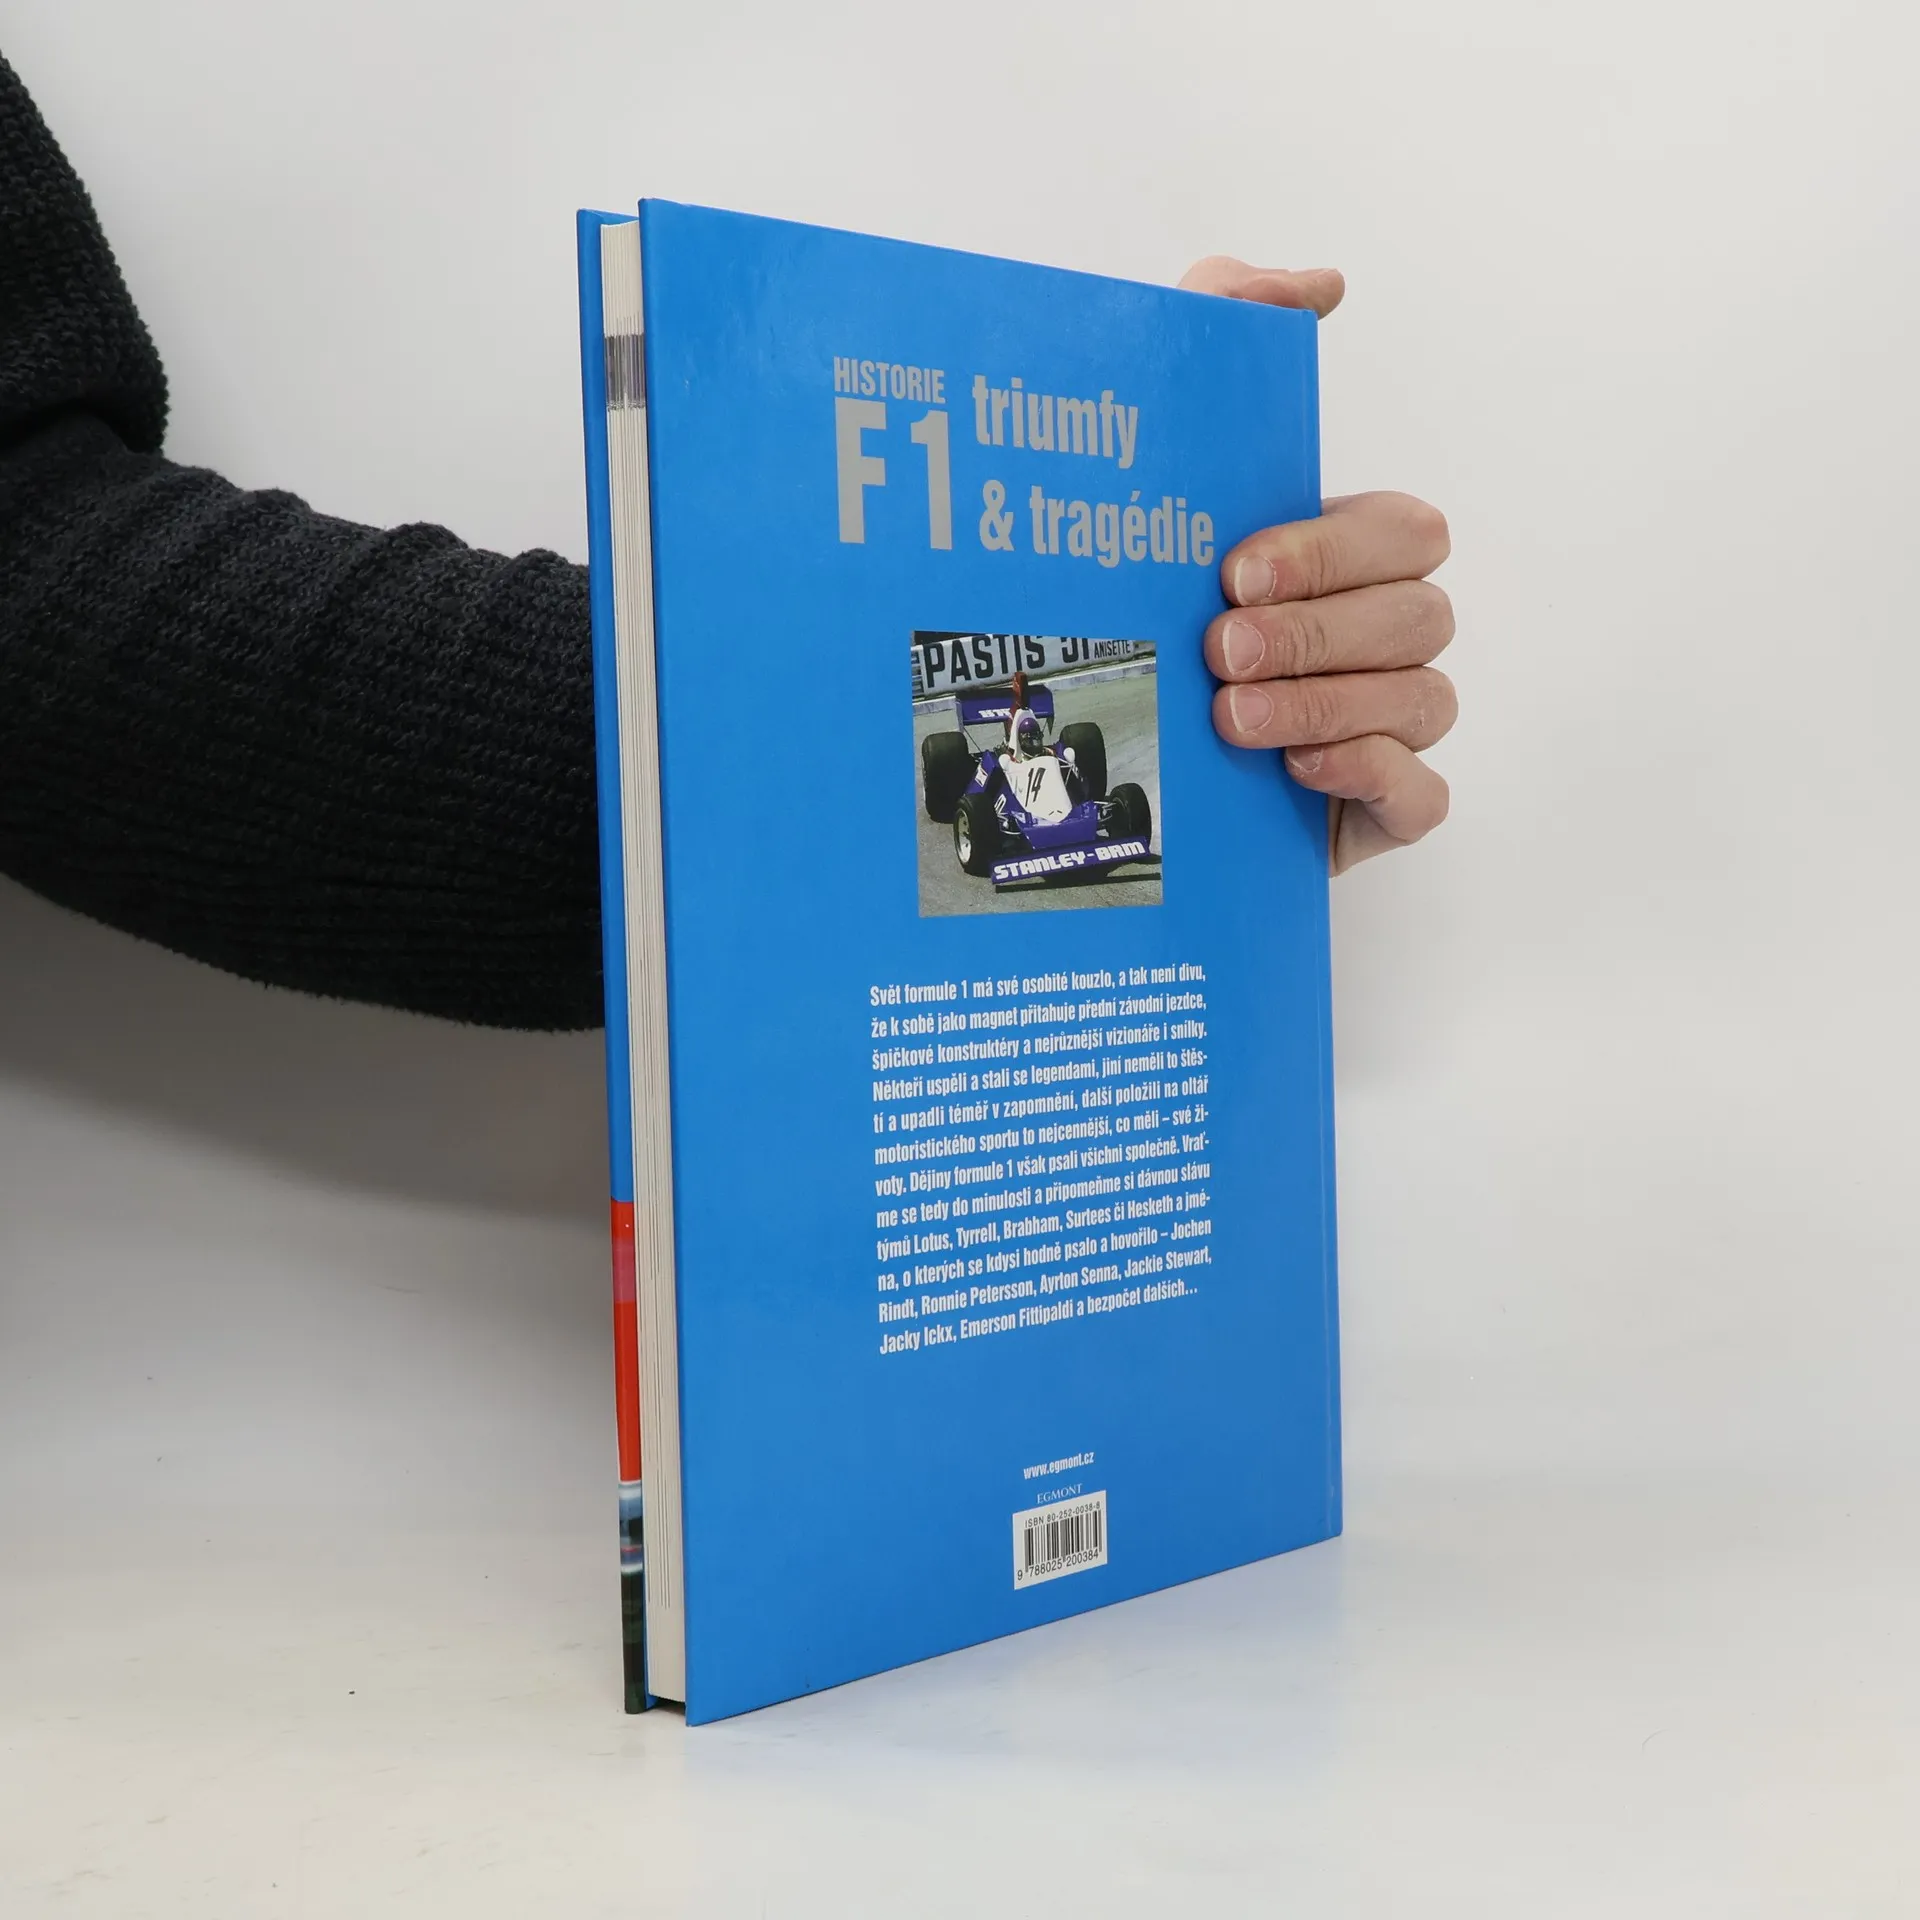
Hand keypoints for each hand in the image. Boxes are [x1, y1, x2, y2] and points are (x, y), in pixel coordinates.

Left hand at [1178, 257, 1455, 872]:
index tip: (1233, 569)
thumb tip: (1321, 285)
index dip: (1332, 550)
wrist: (1100, 755)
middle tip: (1221, 649)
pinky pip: (1422, 794)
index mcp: (1348, 557)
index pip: (1403, 532)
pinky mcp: (1377, 808)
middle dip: (1319, 629)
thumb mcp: (1161, 454)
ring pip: (1421, 701)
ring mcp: (1387, 725)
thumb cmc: (1143, 602)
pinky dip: (1370, 776)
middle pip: (1418, 616)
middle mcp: (1380, 636)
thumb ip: (1225, 326)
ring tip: (1230, 718)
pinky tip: (1295, 775)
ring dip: (1326, 704)